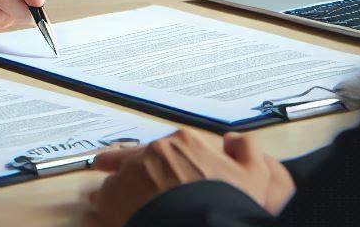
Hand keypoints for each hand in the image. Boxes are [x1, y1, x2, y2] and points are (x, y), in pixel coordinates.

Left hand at [88, 129, 294, 225]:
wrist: (207, 226)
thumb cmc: (229, 207)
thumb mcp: (256, 177)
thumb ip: (247, 151)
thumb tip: (234, 140)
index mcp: (185, 143)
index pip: (170, 146)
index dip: (164, 160)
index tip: (161, 169)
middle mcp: (155, 152)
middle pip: (140, 158)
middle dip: (136, 171)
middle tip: (130, 182)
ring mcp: (132, 173)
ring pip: (119, 175)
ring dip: (120, 188)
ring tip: (120, 203)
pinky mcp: (114, 197)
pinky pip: (103, 198)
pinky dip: (105, 205)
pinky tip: (110, 214)